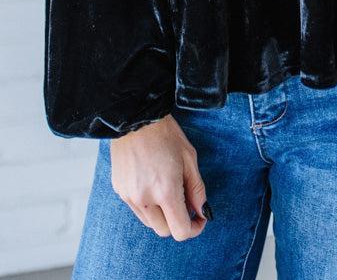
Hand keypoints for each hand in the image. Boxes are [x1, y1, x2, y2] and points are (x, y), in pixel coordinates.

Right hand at [110, 113, 211, 240]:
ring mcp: (129, 196)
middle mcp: (145, 198)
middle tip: (185, 203)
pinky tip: (152, 184)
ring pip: (150, 223)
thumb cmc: (165, 134)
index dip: (194, 229)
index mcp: (165, 191)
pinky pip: (137, 209)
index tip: (199, 218)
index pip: (180, 231)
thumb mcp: (189, 158)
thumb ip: (197, 189)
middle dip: (178, 222)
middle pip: (164, 230)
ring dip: (162, 215)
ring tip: (168, 190)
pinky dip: (148, 205)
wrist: (136, 118)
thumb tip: (202, 212)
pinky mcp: (120, 191)